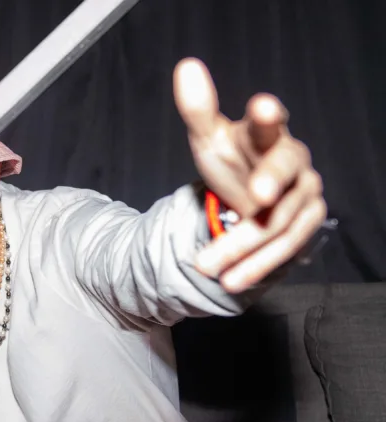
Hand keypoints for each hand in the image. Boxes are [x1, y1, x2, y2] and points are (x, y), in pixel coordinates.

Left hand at [173, 58, 326, 292]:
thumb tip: (186, 67)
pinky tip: (232, 280)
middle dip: (271, 181)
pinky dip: (257, 266)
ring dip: (241, 246)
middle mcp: (293, 158)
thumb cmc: (232, 160)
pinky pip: (286, 247)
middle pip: (284, 169)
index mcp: (266, 133)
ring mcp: (305, 191)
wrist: (250, 197)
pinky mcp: (308, 221)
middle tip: (256, 196)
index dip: (267, 115)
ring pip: (277, 219)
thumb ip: (198, 109)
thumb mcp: (208, 139)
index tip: (263, 107)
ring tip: (205, 266)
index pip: (269, 122)